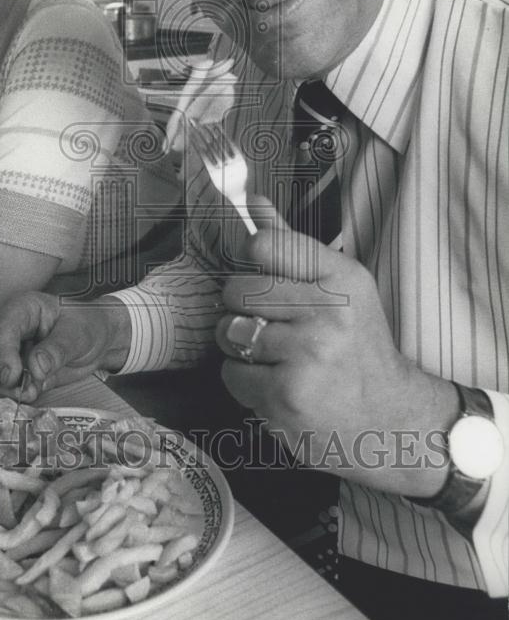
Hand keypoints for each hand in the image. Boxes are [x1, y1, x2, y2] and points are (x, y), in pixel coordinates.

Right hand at [0, 292, 130, 401]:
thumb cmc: (89, 325)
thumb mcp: (79, 334)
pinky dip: (11, 394)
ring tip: (33, 391)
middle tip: (18, 390)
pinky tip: (33, 392)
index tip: (12, 378)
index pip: (1, 330)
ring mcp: (7, 348)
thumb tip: (35, 368)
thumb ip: (57, 349)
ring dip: (3, 388)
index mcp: (23, 308)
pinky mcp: (12, 368)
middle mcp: (9, 327)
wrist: (99, 339)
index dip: (2, 355)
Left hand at [216, 198, 457, 496]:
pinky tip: (278, 385)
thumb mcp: (337, 287)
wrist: (389, 418)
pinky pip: (232, 373)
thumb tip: (252, 201)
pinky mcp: (288, 393)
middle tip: (274, 327)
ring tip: (277, 357)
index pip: (263, 244)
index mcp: (341, 276)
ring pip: (230, 332)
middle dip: (243, 310)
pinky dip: (246, 382)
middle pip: (236, 289)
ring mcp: (309, 354)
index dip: (254, 262)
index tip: (268, 280)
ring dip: (243, 348)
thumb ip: (290, 245)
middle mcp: (329, 311)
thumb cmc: (354, 345)